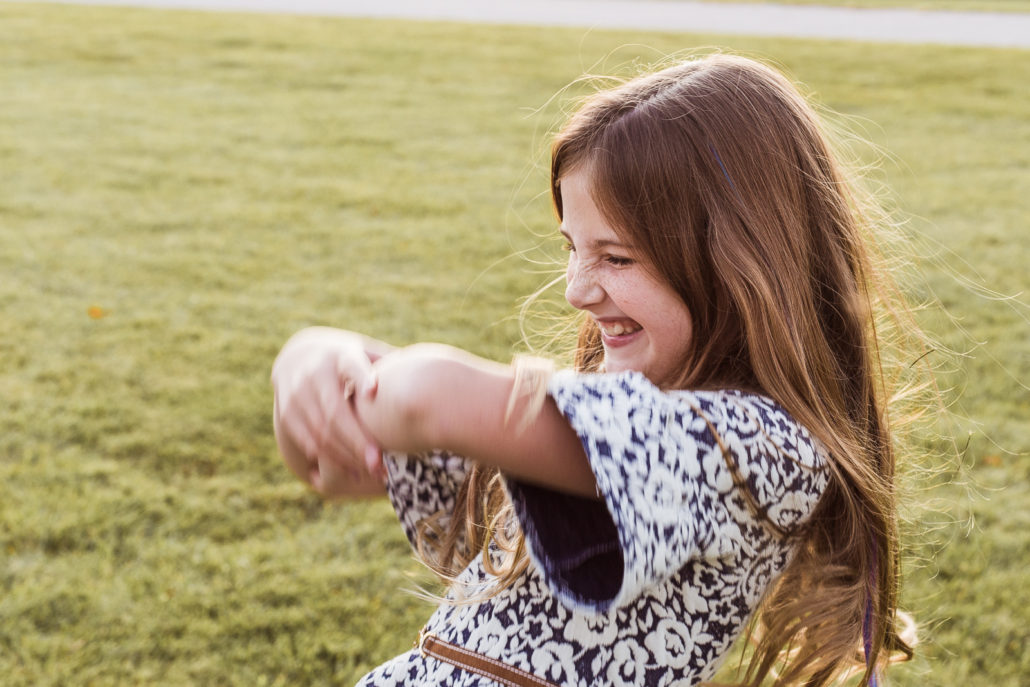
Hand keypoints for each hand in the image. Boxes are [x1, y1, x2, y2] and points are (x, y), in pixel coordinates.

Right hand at [271, 328, 384, 495]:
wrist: (297, 355)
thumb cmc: (348, 358)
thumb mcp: (366, 352)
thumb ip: (389, 363)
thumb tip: (428, 372)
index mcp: (340, 355)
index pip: (350, 364)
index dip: (360, 377)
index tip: (374, 390)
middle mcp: (314, 373)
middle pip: (334, 412)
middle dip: (357, 441)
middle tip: (381, 464)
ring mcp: (296, 394)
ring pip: (320, 432)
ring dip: (346, 455)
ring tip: (373, 472)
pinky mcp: (287, 413)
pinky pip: (307, 441)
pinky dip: (330, 458)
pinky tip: (353, 470)